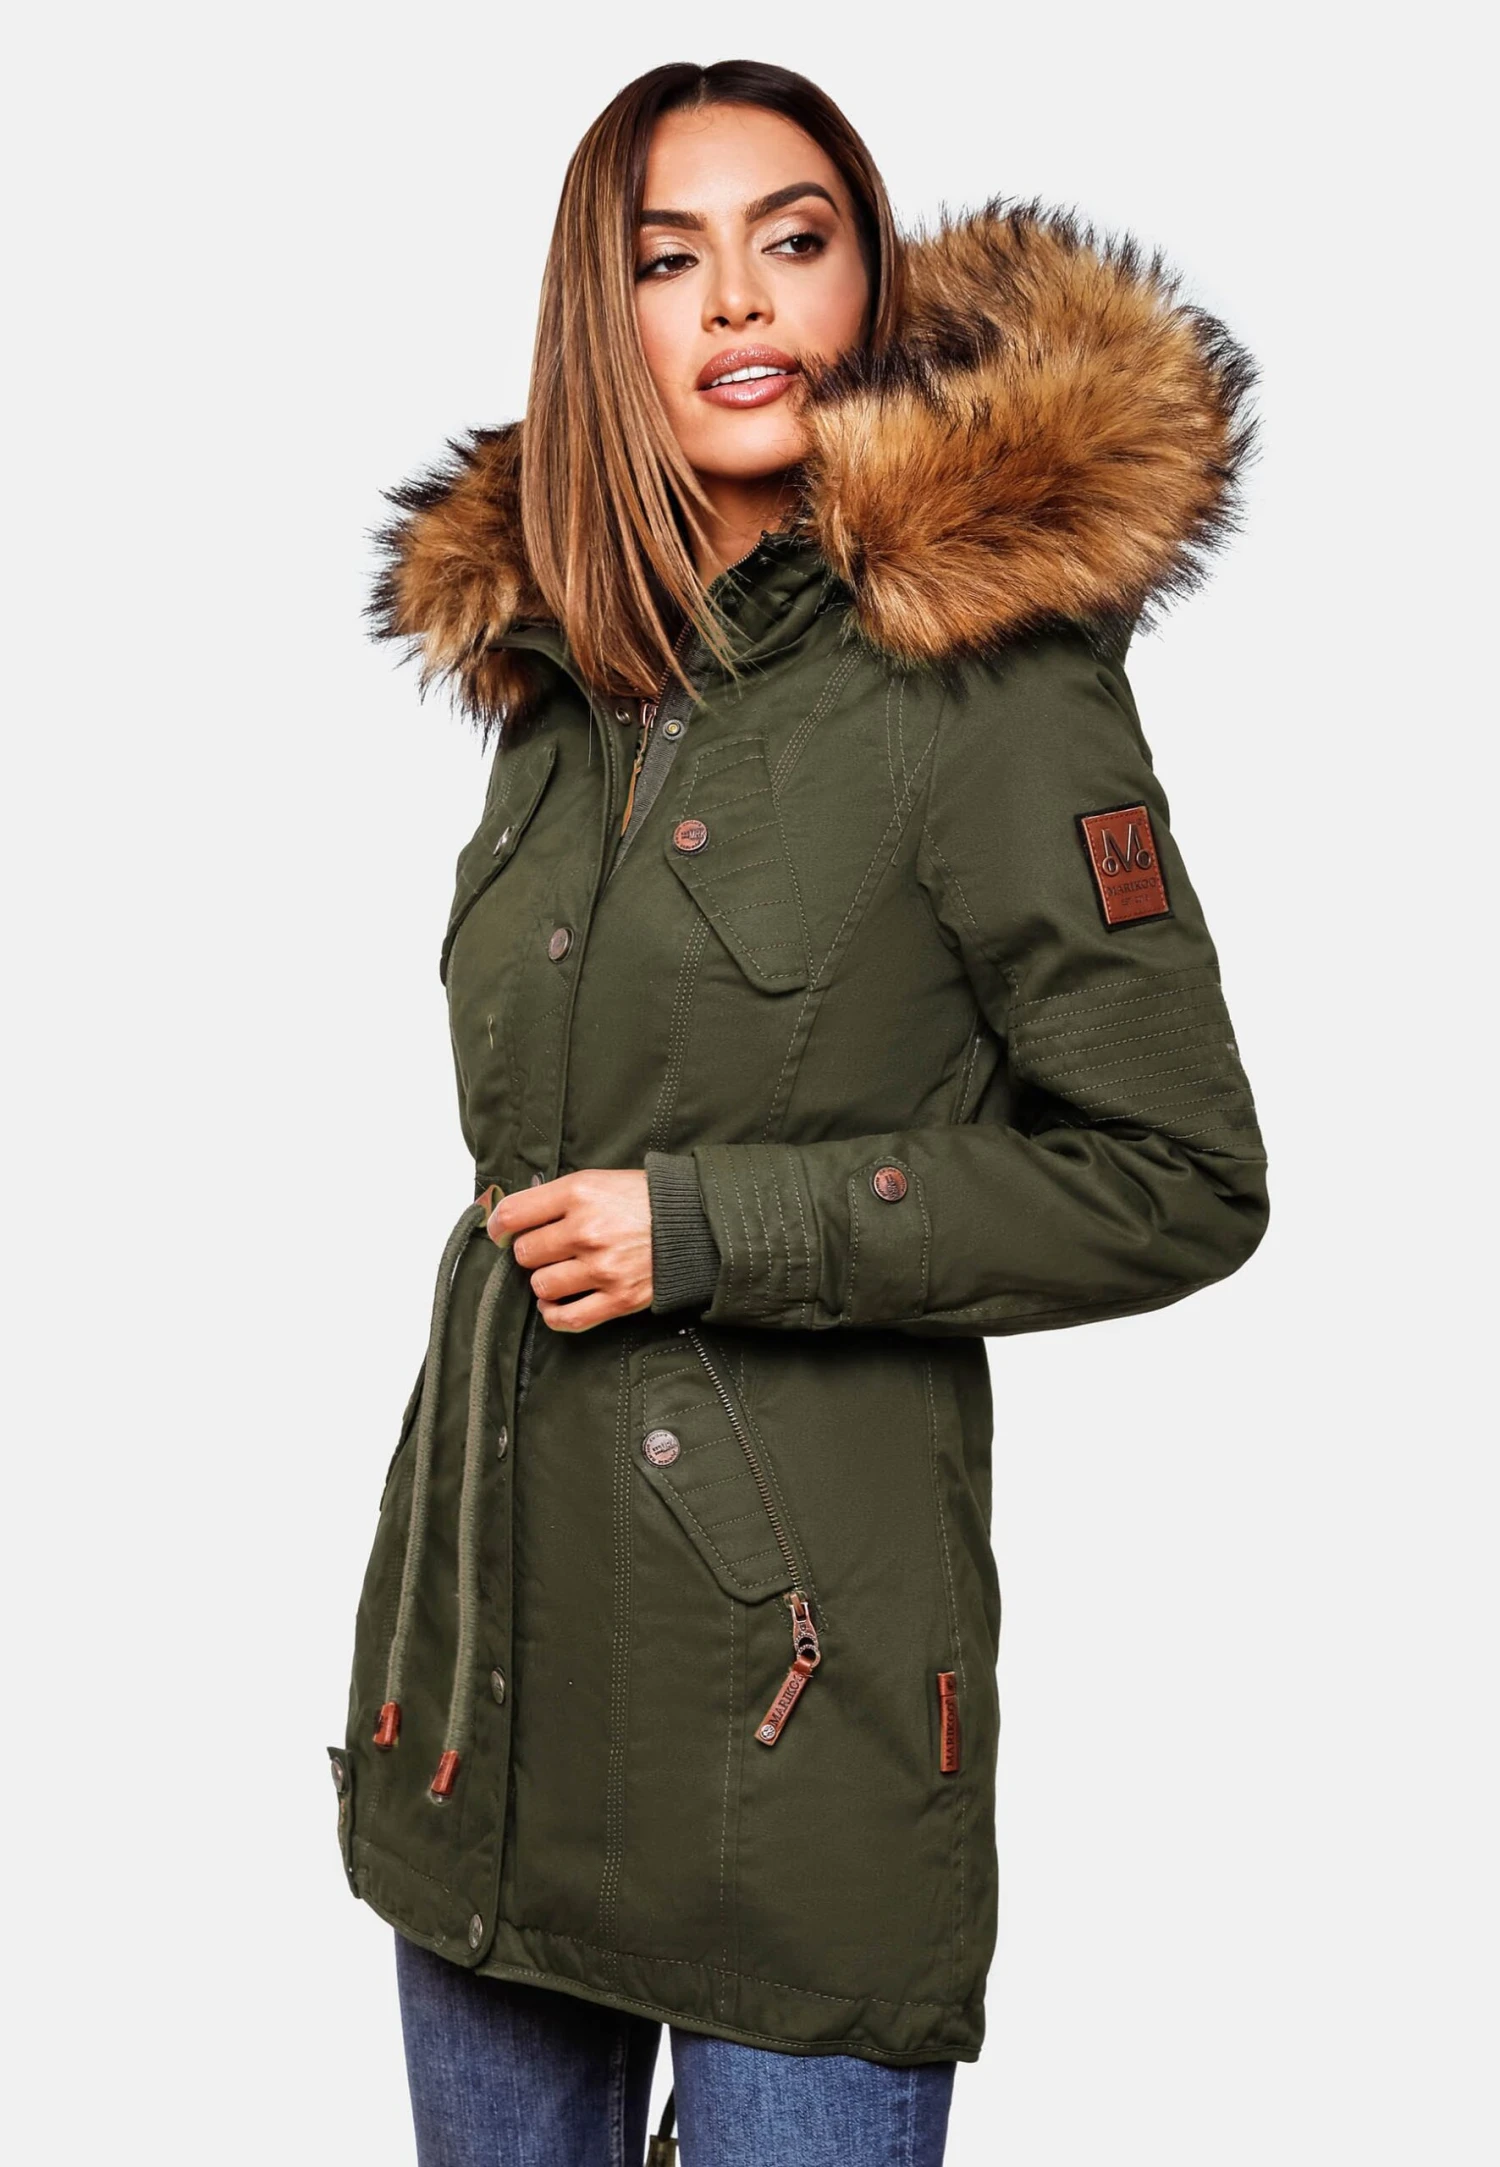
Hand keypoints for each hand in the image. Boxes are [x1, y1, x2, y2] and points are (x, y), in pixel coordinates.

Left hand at [485, 1169, 652, 1331]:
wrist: (696, 1223)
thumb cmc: (646, 1200)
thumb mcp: (599, 1180)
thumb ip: (557, 1197)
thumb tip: (513, 1217)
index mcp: (579, 1193)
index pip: (513, 1215)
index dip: (497, 1226)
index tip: (499, 1232)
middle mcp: (586, 1230)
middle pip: (525, 1254)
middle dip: (531, 1253)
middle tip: (546, 1250)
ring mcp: (602, 1267)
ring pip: (541, 1285)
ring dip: (545, 1282)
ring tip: (559, 1273)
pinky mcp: (617, 1298)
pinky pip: (567, 1318)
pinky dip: (554, 1315)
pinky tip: (555, 1304)